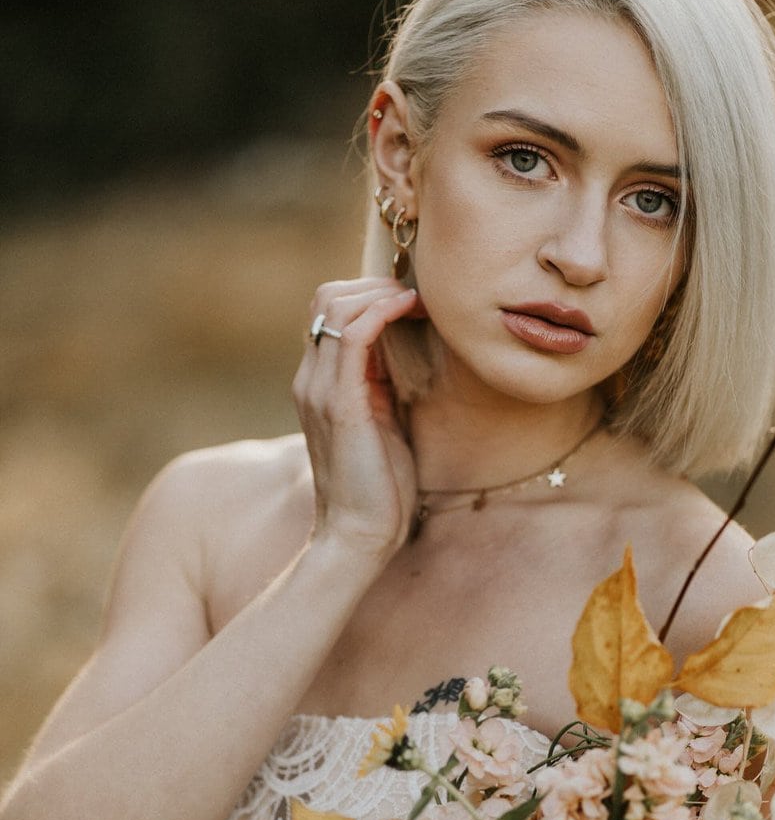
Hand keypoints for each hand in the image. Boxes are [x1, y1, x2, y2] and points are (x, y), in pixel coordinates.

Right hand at [292, 278, 425, 559]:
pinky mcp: (340, 402)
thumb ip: (380, 385)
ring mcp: (320, 388)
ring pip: (336, 304)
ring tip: (418, 301)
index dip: (369, 293)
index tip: (413, 301)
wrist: (360, 536)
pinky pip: (353, 333)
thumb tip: (401, 351)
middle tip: (418, 297)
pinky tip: (410, 308)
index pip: (328, 310)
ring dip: (381, 291)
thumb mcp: (381, 422)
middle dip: (375, 283)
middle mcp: (311, 379)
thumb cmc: (379, 488)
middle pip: (327, 296)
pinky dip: (382, 309)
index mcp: (319, 383)